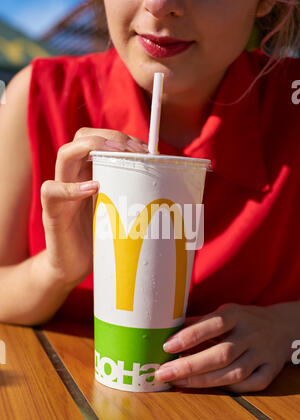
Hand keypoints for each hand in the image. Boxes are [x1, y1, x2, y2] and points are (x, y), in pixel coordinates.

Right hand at [41, 128, 147, 287]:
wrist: (73, 267)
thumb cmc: (99, 238)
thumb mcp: (119, 210)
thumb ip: (131, 193)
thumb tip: (167, 185)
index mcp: (88, 173)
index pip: (99, 139)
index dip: (121, 137)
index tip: (146, 149)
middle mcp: (72, 177)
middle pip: (81, 137)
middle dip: (109, 137)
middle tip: (134, 150)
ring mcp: (60, 193)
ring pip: (64, 155)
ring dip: (91, 148)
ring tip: (117, 155)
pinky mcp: (53, 213)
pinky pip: (52, 191)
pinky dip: (71, 188)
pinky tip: (93, 188)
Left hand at [155, 302, 298, 391]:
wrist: (282, 326)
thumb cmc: (243, 319)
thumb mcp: (224, 312)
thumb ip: (199, 322)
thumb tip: (167, 331)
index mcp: (237, 314)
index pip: (213, 324)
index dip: (190, 336)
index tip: (167, 346)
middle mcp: (251, 333)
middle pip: (221, 354)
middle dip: (190, 366)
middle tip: (164, 373)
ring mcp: (263, 353)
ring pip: (234, 373)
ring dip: (204, 381)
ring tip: (178, 382)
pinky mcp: (272, 370)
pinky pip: (251, 384)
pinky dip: (230, 389)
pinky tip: (210, 387)